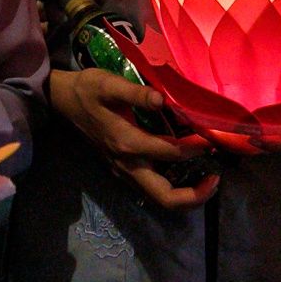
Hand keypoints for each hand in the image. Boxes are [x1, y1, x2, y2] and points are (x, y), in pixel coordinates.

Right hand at [48, 68, 216, 210]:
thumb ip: (136, 93)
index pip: (171, 153)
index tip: (212, 136)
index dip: (196, 147)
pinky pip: (151, 190)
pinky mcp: (123, 171)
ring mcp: (124, 172)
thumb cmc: (87, 90)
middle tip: (217, 179)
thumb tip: (163, 99)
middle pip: (165, 197)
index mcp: (127, 142)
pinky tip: (186, 172)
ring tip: (208, 180)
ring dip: (186, 196)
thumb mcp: (108, 84)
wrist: (63, 102)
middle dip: (195, 195)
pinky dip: (173, 188)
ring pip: (159, 198)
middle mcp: (127, 164)